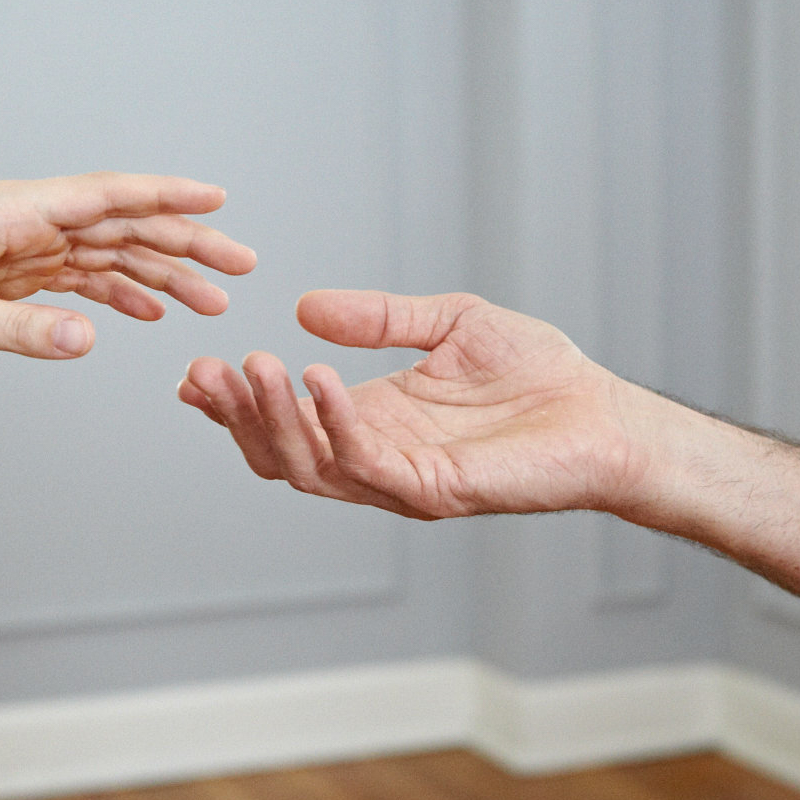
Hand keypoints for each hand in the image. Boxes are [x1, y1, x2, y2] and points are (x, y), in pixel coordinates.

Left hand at [0, 172, 254, 359]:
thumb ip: (17, 330)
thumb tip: (89, 337)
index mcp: (8, 211)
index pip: (103, 197)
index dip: (164, 197)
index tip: (217, 200)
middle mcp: (22, 219)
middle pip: (121, 223)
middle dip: (184, 243)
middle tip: (242, 268)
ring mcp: (20, 244)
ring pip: (108, 251)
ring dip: (161, 273)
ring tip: (213, 302)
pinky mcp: (13, 271)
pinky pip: (81, 276)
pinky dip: (120, 293)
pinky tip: (152, 314)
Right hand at [178, 290, 641, 517]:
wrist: (604, 411)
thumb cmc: (538, 375)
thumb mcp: (446, 322)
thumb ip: (378, 317)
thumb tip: (305, 308)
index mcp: (371, 419)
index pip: (284, 423)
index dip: (234, 403)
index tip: (194, 371)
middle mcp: (377, 456)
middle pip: (279, 453)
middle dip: (235, 415)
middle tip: (207, 370)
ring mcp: (401, 479)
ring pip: (310, 468)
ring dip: (271, 420)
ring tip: (253, 367)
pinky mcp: (434, 490)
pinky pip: (367, 464)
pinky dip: (334, 423)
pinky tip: (316, 379)